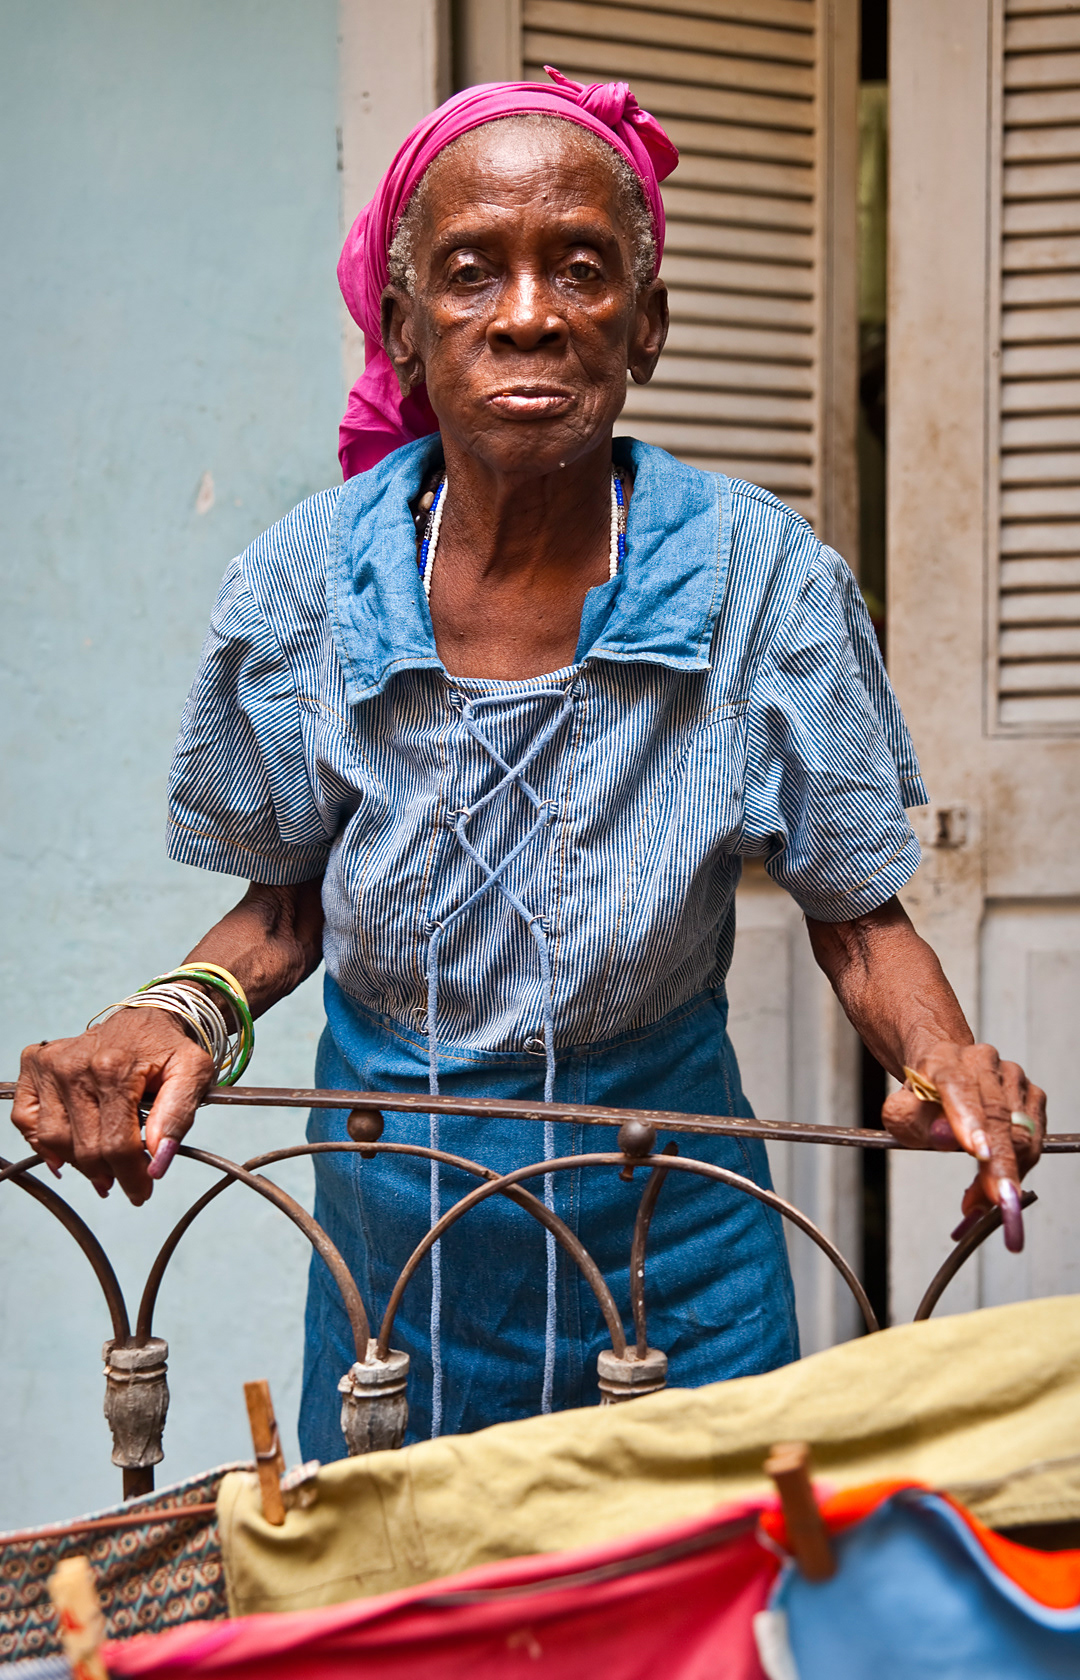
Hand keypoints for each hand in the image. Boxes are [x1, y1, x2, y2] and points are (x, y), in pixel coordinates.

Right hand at [12, 1010, 213, 1204]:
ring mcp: (51, 1064)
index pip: (117, 1143)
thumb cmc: (169, 1047)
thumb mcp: (193, 1073)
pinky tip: (66, 1153)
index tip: (143, 1191)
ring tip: (104, 1168)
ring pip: (55, 1140)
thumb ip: (179, 1116)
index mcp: (114, 1067)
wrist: (145, 1017)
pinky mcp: (35, 1065)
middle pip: (85, 1147)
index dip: (131, 1175)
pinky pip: (27, 1119)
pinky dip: (42, 1143)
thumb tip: (159, 1161)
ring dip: (79, 1164)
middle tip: (127, 1182)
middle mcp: (75, 1065)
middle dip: (110, 1174)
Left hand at [881, 1042, 1045, 1250]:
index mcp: (943, 1060)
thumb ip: (914, 1122)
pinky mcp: (1031, 1094)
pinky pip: (1033, 1139)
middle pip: (997, 1114)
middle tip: (995, 1199)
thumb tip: (942, 1136)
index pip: (958, 1087)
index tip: (978, 1152)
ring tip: (980, 1199)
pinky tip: (996, 1180)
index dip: (970, 1120)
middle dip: (998, 1163)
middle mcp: (981, 1063)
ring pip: (1020, 1132)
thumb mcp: (902, 1111)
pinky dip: (1018, 1168)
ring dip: (1005, 1172)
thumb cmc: (923, 1095)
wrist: (942, 1070)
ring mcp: (1010, 1077)